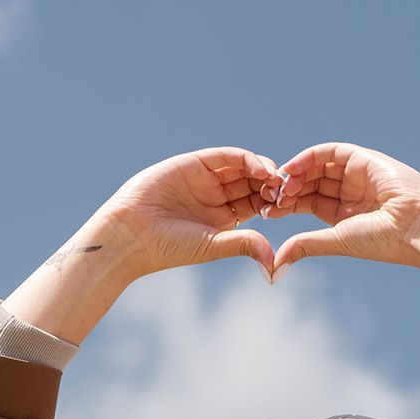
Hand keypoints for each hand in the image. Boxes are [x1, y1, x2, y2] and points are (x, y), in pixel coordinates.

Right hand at [109, 147, 281, 281]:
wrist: (131, 234)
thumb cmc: (169, 247)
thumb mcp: (213, 245)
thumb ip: (244, 244)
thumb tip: (274, 261)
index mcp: (223, 218)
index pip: (255, 203)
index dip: (272, 203)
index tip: (287, 207)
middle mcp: (215, 196)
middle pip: (252, 182)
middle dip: (271, 184)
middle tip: (288, 189)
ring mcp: (205, 178)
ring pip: (242, 168)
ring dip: (263, 170)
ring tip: (277, 179)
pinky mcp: (193, 163)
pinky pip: (224, 157)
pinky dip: (245, 159)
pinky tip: (260, 169)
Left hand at [261, 141, 419, 285]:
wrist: (417, 228)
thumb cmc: (381, 241)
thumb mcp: (336, 241)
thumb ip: (305, 245)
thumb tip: (274, 264)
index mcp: (344, 215)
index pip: (308, 202)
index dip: (286, 204)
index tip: (267, 211)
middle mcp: (350, 193)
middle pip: (310, 183)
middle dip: (287, 188)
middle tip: (268, 196)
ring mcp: (357, 174)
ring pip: (317, 167)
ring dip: (296, 174)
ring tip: (279, 185)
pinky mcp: (364, 158)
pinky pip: (331, 152)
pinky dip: (309, 158)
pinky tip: (291, 169)